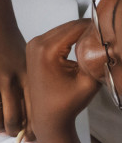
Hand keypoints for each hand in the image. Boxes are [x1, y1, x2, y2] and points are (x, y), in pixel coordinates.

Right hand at [0, 16, 30, 138]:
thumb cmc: (8, 38)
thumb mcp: (25, 58)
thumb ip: (25, 78)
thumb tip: (24, 99)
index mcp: (27, 76)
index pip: (32, 108)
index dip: (32, 126)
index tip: (32, 137)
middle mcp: (11, 82)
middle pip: (14, 116)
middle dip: (15, 131)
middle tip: (15, 137)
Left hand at [25, 20, 101, 141]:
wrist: (47, 117)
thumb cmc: (67, 102)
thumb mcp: (89, 80)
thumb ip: (98, 57)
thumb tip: (107, 40)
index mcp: (47, 50)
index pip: (78, 26)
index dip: (97, 28)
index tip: (110, 36)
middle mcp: (36, 43)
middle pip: (71, 25)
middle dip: (90, 30)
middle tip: (105, 41)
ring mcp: (33, 45)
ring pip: (65, 29)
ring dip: (81, 34)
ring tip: (95, 46)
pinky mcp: (35, 48)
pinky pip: (58, 36)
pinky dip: (72, 39)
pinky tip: (83, 49)